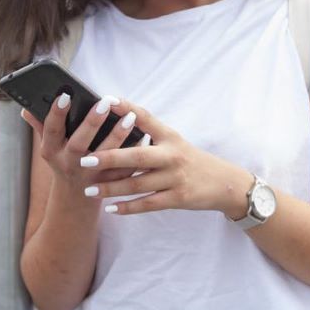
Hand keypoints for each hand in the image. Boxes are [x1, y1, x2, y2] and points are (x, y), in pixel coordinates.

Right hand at [20, 92, 141, 187]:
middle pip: (79, 143)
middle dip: (92, 122)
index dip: (56, 113)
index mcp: (52, 151)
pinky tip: (144, 137)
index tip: (65, 95)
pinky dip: (133, 154)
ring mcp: (89, 176)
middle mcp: (69, 163)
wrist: (75, 199)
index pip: (51, 129)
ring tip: (130, 116)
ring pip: (105, 157)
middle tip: (106, 102)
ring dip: (118, 136)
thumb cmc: (63, 162)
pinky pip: (122, 169)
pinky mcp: (108, 184)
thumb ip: (41, 127)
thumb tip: (25, 110)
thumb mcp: (49, 147)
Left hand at [76, 97, 252, 217]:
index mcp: (169, 137)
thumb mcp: (174, 140)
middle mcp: (172, 155)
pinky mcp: (178, 198)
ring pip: (138, 184)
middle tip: (85, 159)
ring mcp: (175, 178)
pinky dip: (128, 207)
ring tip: (89, 189)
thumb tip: (119, 119)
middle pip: (137, 156)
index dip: (127, 108)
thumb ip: (149, 132)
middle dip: (110, 158)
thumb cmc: (191, 160)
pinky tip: (111, 208)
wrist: (224, 183)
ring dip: (112, 187)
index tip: (106, 100)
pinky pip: (148, 204)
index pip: (146, 118)